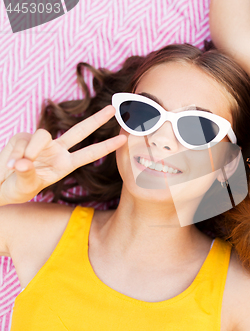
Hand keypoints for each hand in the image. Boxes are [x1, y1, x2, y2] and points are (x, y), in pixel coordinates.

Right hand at [0, 106, 126, 204]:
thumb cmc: (16, 188)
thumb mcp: (25, 185)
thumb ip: (27, 174)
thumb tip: (23, 162)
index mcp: (65, 164)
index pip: (90, 154)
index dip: (106, 147)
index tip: (124, 139)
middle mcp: (57, 150)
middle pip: (80, 131)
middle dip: (97, 119)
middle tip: (113, 109)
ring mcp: (41, 143)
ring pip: (43, 135)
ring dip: (31, 151)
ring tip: (18, 167)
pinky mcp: (23, 137)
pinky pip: (22, 141)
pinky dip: (15, 153)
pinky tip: (9, 165)